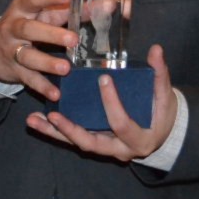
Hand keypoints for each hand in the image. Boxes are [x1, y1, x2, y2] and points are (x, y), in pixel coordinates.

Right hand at [0, 0, 75, 102]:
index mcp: (22, 8)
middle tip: (73, 39)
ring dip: (47, 62)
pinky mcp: (15, 70)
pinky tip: (56, 93)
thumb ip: (66, 10)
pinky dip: (42, 86)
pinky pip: (29, 79)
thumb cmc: (26, 25)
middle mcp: (14, 27)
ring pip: (28, 56)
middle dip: (51, 34)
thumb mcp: (40, 14)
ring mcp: (12, 50)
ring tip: (66, 68)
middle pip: (29, 29)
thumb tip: (102, 5)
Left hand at [26, 44, 177, 161]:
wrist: (162, 133)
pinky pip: (71, 139)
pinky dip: (54, 130)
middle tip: (54, 115)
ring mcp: (104, 148)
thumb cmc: (162, 113)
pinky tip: (38, 118)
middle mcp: (118, 149)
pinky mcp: (93, 142)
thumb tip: (156, 49)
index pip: (122, 123)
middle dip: (71, 130)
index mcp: (138, 139)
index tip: (103, 79)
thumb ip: (160, 73)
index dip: (112, 103)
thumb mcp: (164, 94)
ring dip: (53, 132)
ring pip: (76, 143)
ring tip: (33, 119)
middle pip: (91, 143)